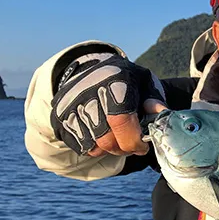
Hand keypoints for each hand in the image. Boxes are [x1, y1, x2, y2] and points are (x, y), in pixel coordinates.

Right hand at [50, 53, 166, 155]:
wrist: (90, 70)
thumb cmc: (124, 80)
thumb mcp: (145, 82)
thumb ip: (155, 99)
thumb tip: (159, 113)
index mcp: (114, 79)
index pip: (121, 120)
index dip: (134, 140)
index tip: (143, 146)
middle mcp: (88, 90)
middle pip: (106, 138)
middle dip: (124, 149)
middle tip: (134, 147)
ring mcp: (70, 104)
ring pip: (93, 145)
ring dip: (110, 149)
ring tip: (120, 139)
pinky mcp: (59, 117)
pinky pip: (80, 146)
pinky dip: (96, 147)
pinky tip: (104, 135)